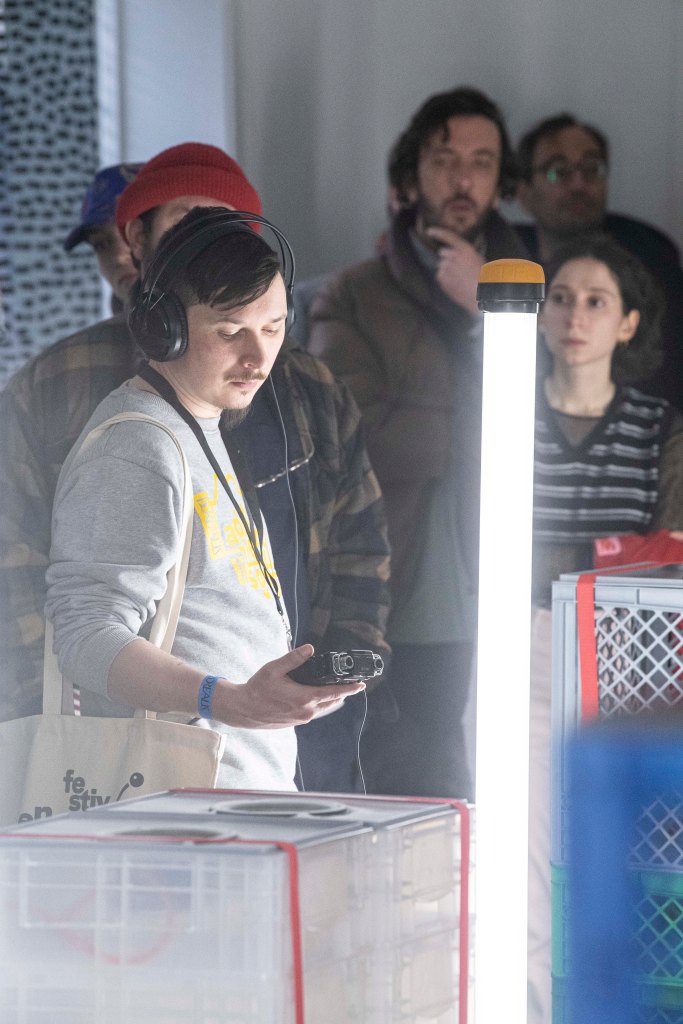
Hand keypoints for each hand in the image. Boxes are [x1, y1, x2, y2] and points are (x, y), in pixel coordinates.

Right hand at [214, 644, 365, 728]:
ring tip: (337, 688)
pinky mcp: (296, 721)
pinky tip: (317, 695)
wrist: (244, 710)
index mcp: (304, 698)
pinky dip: (320, 702)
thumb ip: (293, 658)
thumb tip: (310, 648)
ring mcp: (302, 718)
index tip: (361, 685)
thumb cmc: (257, 689)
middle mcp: (306, 711)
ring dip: (331, 697)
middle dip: (343, 692)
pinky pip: (315, 711)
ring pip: (324, 707)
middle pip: (332, 701)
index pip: (334, 693)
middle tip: (353, 684)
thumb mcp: (274, 669)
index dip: (349, 689)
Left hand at [425, 226, 483, 315]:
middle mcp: (454, 256)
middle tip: (457, 268)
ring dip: (447, 270)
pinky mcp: (442, 278)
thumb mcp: (478, 260)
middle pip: (443, 253)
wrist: (481, 294)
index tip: (429, 231)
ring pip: (442, 266)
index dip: (438, 233)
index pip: (449, 237)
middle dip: (447, 258)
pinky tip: (455, 284)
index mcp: (465, 249)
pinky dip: (445, 279)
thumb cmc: (484, 279)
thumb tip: (450, 253)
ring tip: (459, 279)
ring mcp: (446, 267)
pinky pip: (440, 276)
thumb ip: (464, 255)